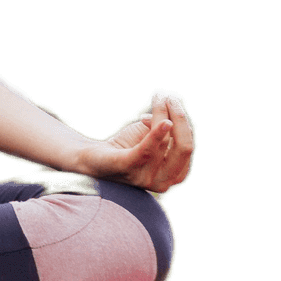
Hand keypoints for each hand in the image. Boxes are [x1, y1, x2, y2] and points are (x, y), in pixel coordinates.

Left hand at [76, 90, 195, 193]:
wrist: (93, 159)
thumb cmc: (126, 147)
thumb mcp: (150, 136)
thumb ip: (163, 128)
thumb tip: (167, 120)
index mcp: (174, 174)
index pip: (186, 147)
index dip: (183, 124)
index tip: (172, 102)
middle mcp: (163, 181)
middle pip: (184, 147)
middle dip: (180, 119)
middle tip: (170, 98)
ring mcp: (146, 178)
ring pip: (165, 142)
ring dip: (162, 115)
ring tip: (158, 98)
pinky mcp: (127, 168)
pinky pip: (146, 150)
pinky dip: (155, 134)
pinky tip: (160, 120)